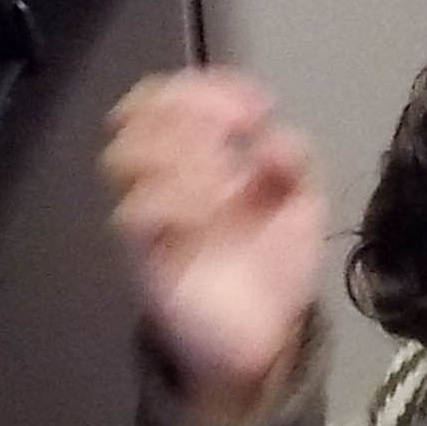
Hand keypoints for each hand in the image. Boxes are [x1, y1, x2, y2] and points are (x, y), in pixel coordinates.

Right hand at [102, 67, 325, 425]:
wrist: (265, 339)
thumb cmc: (274, 264)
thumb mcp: (301, 202)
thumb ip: (294, 158)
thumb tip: (270, 134)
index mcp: (200, 155)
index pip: (172, 95)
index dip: (207, 86)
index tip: (256, 106)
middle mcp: (166, 176)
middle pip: (137, 111)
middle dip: (191, 110)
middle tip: (234, 135)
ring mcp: (152, 214)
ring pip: (125, 153)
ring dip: (180, 152)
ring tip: (225, 181)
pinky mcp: (145, 254)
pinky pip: (134, 210)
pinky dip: (176, 198)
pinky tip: (213, 212)